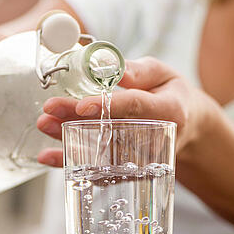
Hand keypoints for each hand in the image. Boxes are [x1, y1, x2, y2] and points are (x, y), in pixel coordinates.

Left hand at [35, 56, 212, 166]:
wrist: (189, 129)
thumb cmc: (173, 95)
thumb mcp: (165, 74)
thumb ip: (139, 71)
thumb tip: (110, 65)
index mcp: (169, 111)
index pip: (134, 107)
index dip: (106, 107)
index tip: (81, 105)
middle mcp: (155, 138)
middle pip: (110, 130)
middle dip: (76, 120)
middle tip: (49, 110)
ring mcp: (141, 158)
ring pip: (99, 150)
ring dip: (67, 139)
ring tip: (44, 125)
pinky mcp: (127, 168)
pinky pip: (96, 167)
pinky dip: (69, 162)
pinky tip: (46, 156)